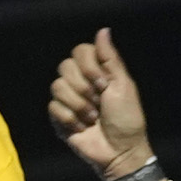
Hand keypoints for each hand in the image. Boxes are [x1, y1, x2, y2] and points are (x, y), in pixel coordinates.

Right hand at [45, 30, 155, 180]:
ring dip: (78, 105)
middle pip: (65, 66)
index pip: (79, 50)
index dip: (88, 66)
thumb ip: (110, 58)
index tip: (103, 83)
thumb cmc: (127, 119)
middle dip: (83, 87)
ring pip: (57, 86)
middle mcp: (79, 81)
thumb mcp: (123, 85)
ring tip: (92, 117)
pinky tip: (82, 127)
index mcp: (97, 71)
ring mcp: (68, 99)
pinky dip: (70, 119)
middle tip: (98, 101)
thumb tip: (103, 30)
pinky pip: (53, 107)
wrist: (120, 150)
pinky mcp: (59, 118)